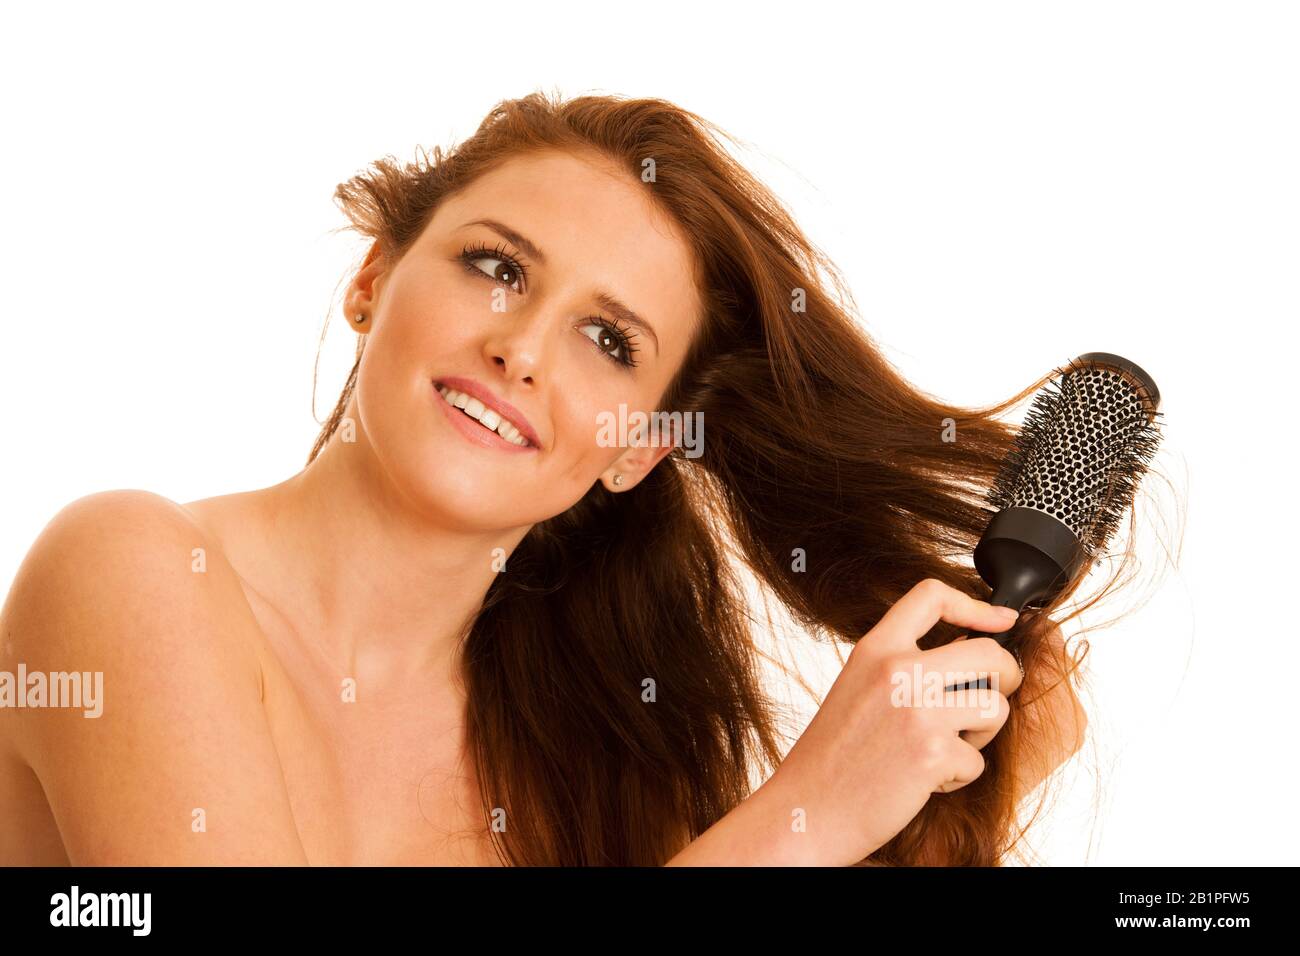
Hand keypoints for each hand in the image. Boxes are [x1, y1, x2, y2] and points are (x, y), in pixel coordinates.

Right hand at [764, 578, 1023, 865]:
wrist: (808, 807)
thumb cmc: (834, 754)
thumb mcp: (859, 686)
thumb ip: (903, 663)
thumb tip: (968, 647)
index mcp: (875, 649)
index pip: (932, 595)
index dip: (977, 606)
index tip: (1001, 620)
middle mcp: (897, 671)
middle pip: (989, 653)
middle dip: (1005, 677)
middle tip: (989, 697)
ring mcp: (917, 710)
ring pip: (995, 707)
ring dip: (982, 734)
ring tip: (945, 747)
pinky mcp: (932, 753)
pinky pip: (978, 760)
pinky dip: (959, 776)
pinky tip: (923, 780)